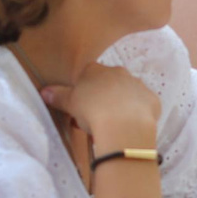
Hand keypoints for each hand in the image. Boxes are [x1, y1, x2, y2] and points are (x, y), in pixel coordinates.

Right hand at [41, 62, 158, 152]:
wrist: (124, 124)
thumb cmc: (92, 110)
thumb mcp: (70, 103)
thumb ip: (58, 96)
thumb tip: (44, 91)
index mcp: (96, 70)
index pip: (87, 75)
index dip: (83, 92)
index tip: (80, 108)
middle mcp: (119, 72)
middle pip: (108, 84)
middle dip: (102, 98)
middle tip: (94, 119)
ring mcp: (138, 85)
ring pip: (127, 94)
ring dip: (120, 106)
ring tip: (113, 126)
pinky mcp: (152, 100)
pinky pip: (143, 106)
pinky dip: (137, 115)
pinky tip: (130, 127)